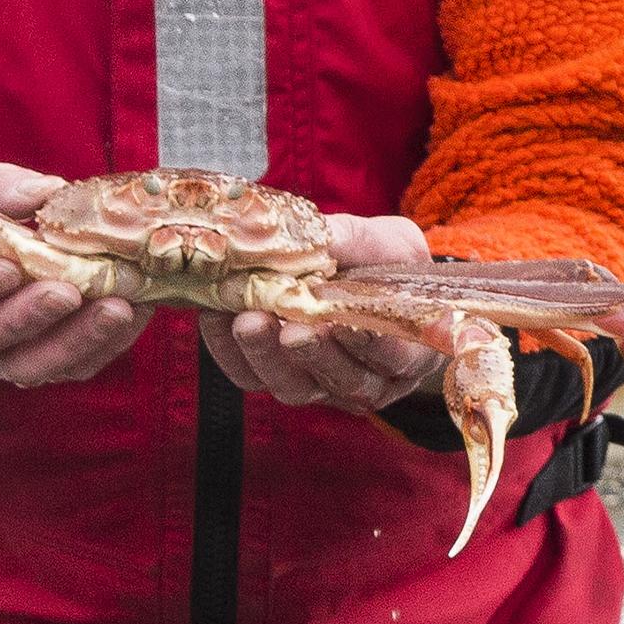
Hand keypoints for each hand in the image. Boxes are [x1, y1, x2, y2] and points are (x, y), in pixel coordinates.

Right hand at [0, 161, 154, 388]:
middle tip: (69, 290)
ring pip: (26, 366)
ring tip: (116, 307)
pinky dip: (101, 347)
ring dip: (74, 339)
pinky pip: (64, 369)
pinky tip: (132, 316)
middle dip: (28, 316)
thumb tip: (46, 189)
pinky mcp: (28, 367)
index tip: (5, 268)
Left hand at [199, 213, 443, 412]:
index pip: (396, 359)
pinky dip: (229, 350)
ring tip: (248, 320)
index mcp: (406, 351)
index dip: (374, 346)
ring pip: (293, 386)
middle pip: (343, 381)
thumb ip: (363, 244)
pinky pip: (249, 375)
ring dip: (268, 355)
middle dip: (313, 354)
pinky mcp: (275, 377)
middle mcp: (366, 380)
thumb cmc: (385, 262)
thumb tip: (324, 237)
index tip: (346, 324)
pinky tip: (217, 317)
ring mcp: (318, 385)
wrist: (349, 270)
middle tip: (291, 329)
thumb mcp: (388, 241)